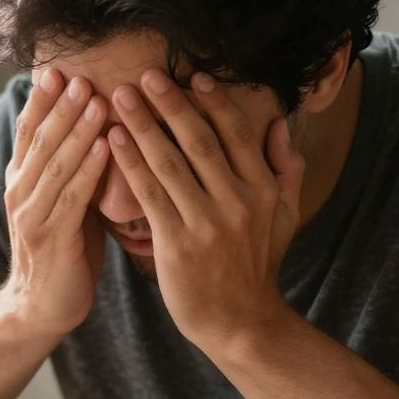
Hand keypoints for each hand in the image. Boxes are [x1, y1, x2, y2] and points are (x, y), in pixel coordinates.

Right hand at [0, 68, 110, 336]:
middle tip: (82, 73)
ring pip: (55, 163)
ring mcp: (31, 215)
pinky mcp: (51, 237)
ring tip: (97, 99)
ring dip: (77, 129)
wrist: (41, 308)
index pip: (28, 130)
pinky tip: (107, 146)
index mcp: (21, 181)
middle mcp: (19, 192)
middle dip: (62, 104)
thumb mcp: (64, 203)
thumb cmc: (63, 252)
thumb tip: (103, 130)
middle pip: (40, 139)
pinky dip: (90, 168)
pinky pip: (72, 196)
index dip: (41, 99)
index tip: (57, 68)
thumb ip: (73, 170)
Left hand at [108, 69, 303, 350]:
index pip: (236, 134)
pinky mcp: (177, 243)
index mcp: (262, 189)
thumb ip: (286, 168)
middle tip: (145, 76)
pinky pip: (149, 194)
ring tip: (121, 97)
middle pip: (200, 141)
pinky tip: (113, 139)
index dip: (214, 102)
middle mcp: (237, 201)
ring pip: (170, 163)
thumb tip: (279, 124)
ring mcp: (206, 223)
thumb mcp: (284, 216)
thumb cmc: (256, 265)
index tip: (192, 76)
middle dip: (171, 105)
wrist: (239, 322)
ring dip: (144, 125)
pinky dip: (130, 163)